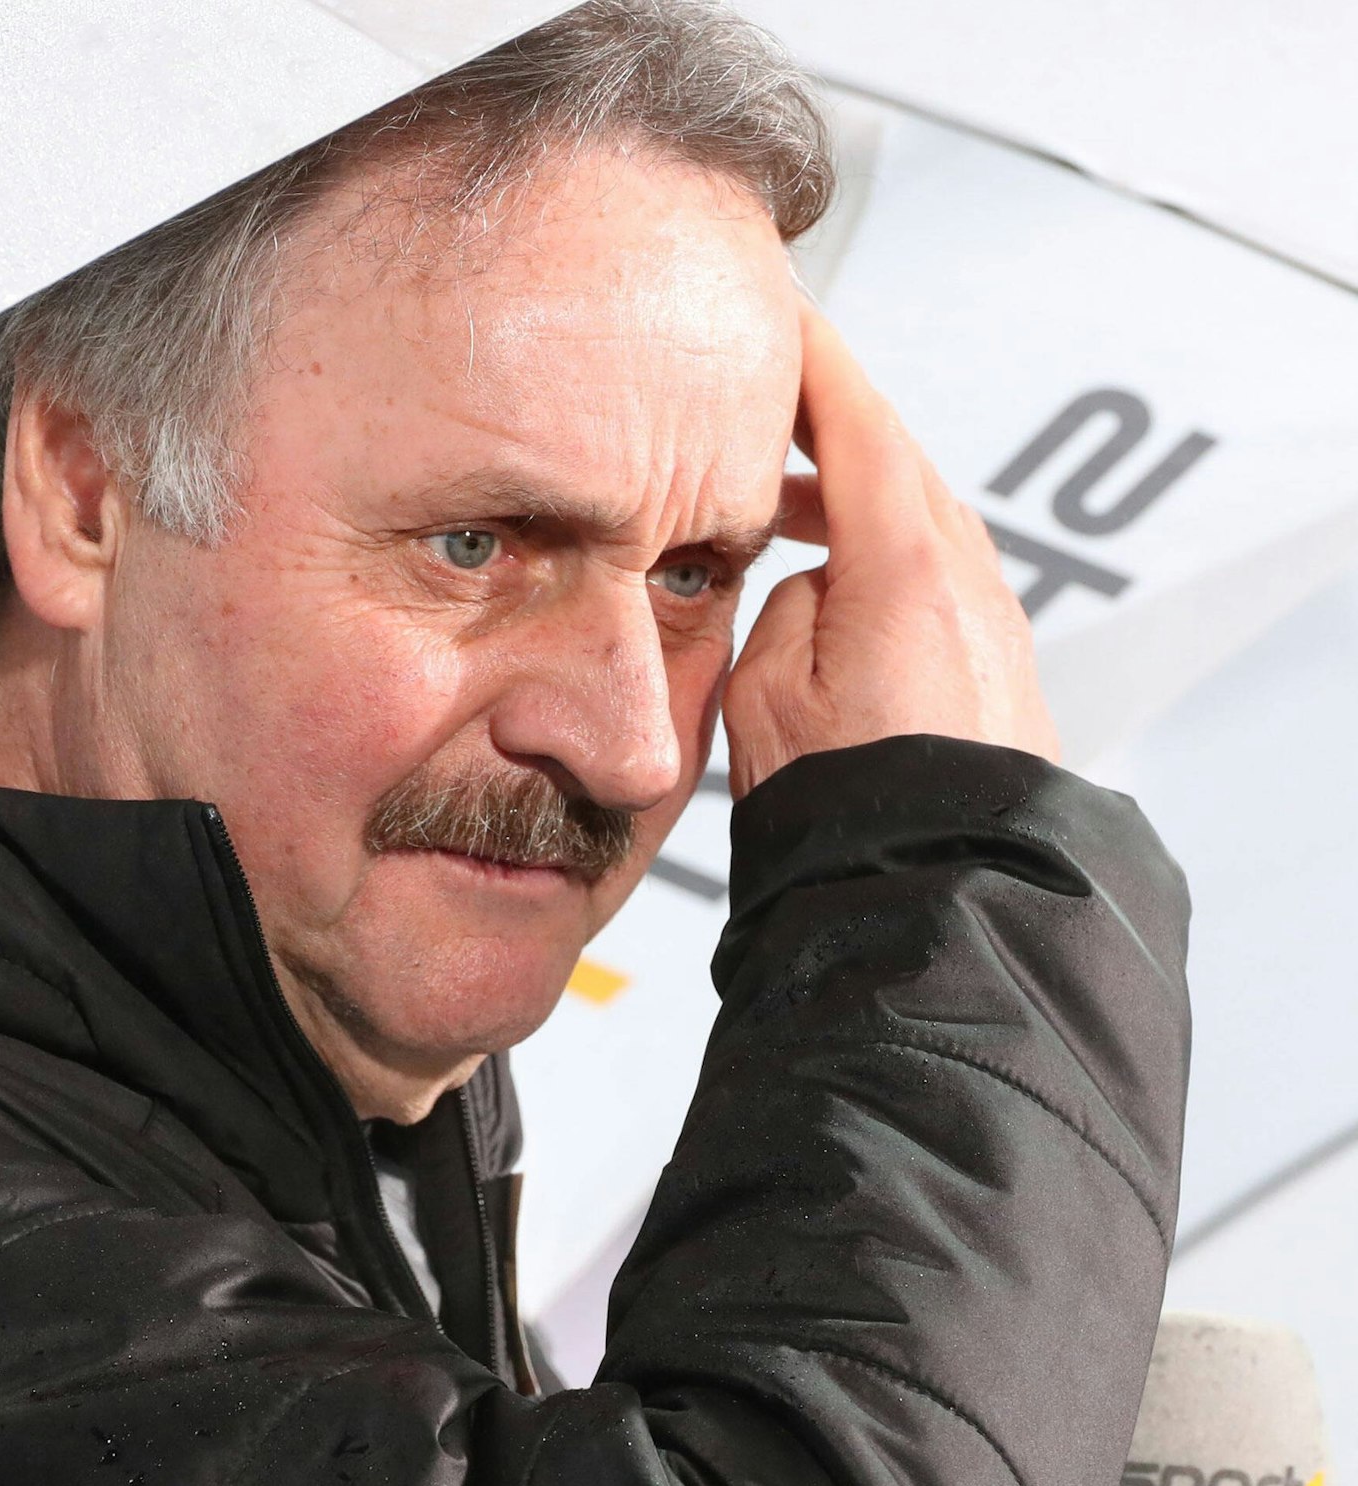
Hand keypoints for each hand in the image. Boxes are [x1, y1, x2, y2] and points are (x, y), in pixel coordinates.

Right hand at [723, 306, 1059, 798]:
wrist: (944, 889)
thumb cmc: (855, 809)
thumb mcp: (764, 695)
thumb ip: (786, 605)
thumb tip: (816, 583)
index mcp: (903, 568)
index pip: (857, 423)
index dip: (814, 360)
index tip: (783, 316)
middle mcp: (964, 581)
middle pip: (895, 460)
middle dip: (828, 423)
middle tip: (765, 406)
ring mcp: (992, 620)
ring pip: (918, 517)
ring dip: (854, 495)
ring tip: (785, 508)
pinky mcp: (1000, 662)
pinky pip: (937, 571)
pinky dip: (884, 549)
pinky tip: (841, 584)